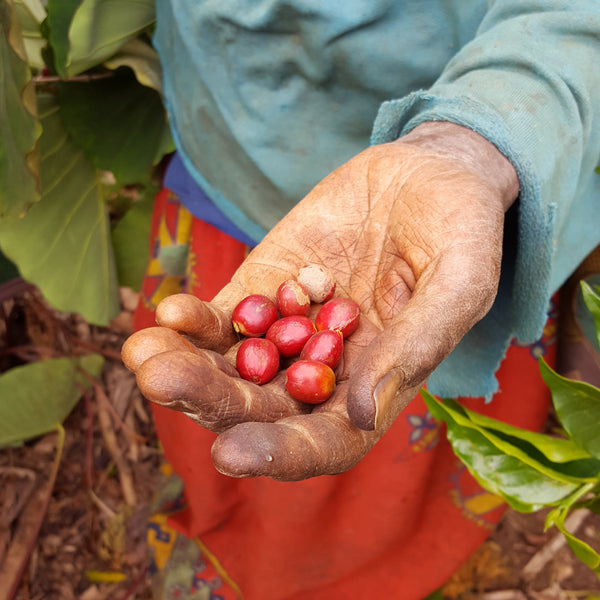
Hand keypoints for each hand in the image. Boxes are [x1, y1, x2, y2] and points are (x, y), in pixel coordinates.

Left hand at [122, 122, 518, 480]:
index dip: (280, 454)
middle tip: (161, 379)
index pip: (324, 441)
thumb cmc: (461, 227)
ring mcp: (292, 328)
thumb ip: (415, 345)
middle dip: (210, 399)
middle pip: (261, 406)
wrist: (426, 172)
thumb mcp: (459, 280)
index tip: (231, 453)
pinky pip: (226, 315)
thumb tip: (356, 410)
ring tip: (143, 353)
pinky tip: (170, 311)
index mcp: (377, 385)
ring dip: (185, 364)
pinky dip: (196, 319)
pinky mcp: (268, 286)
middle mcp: (327, 368)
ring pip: (232, 366)